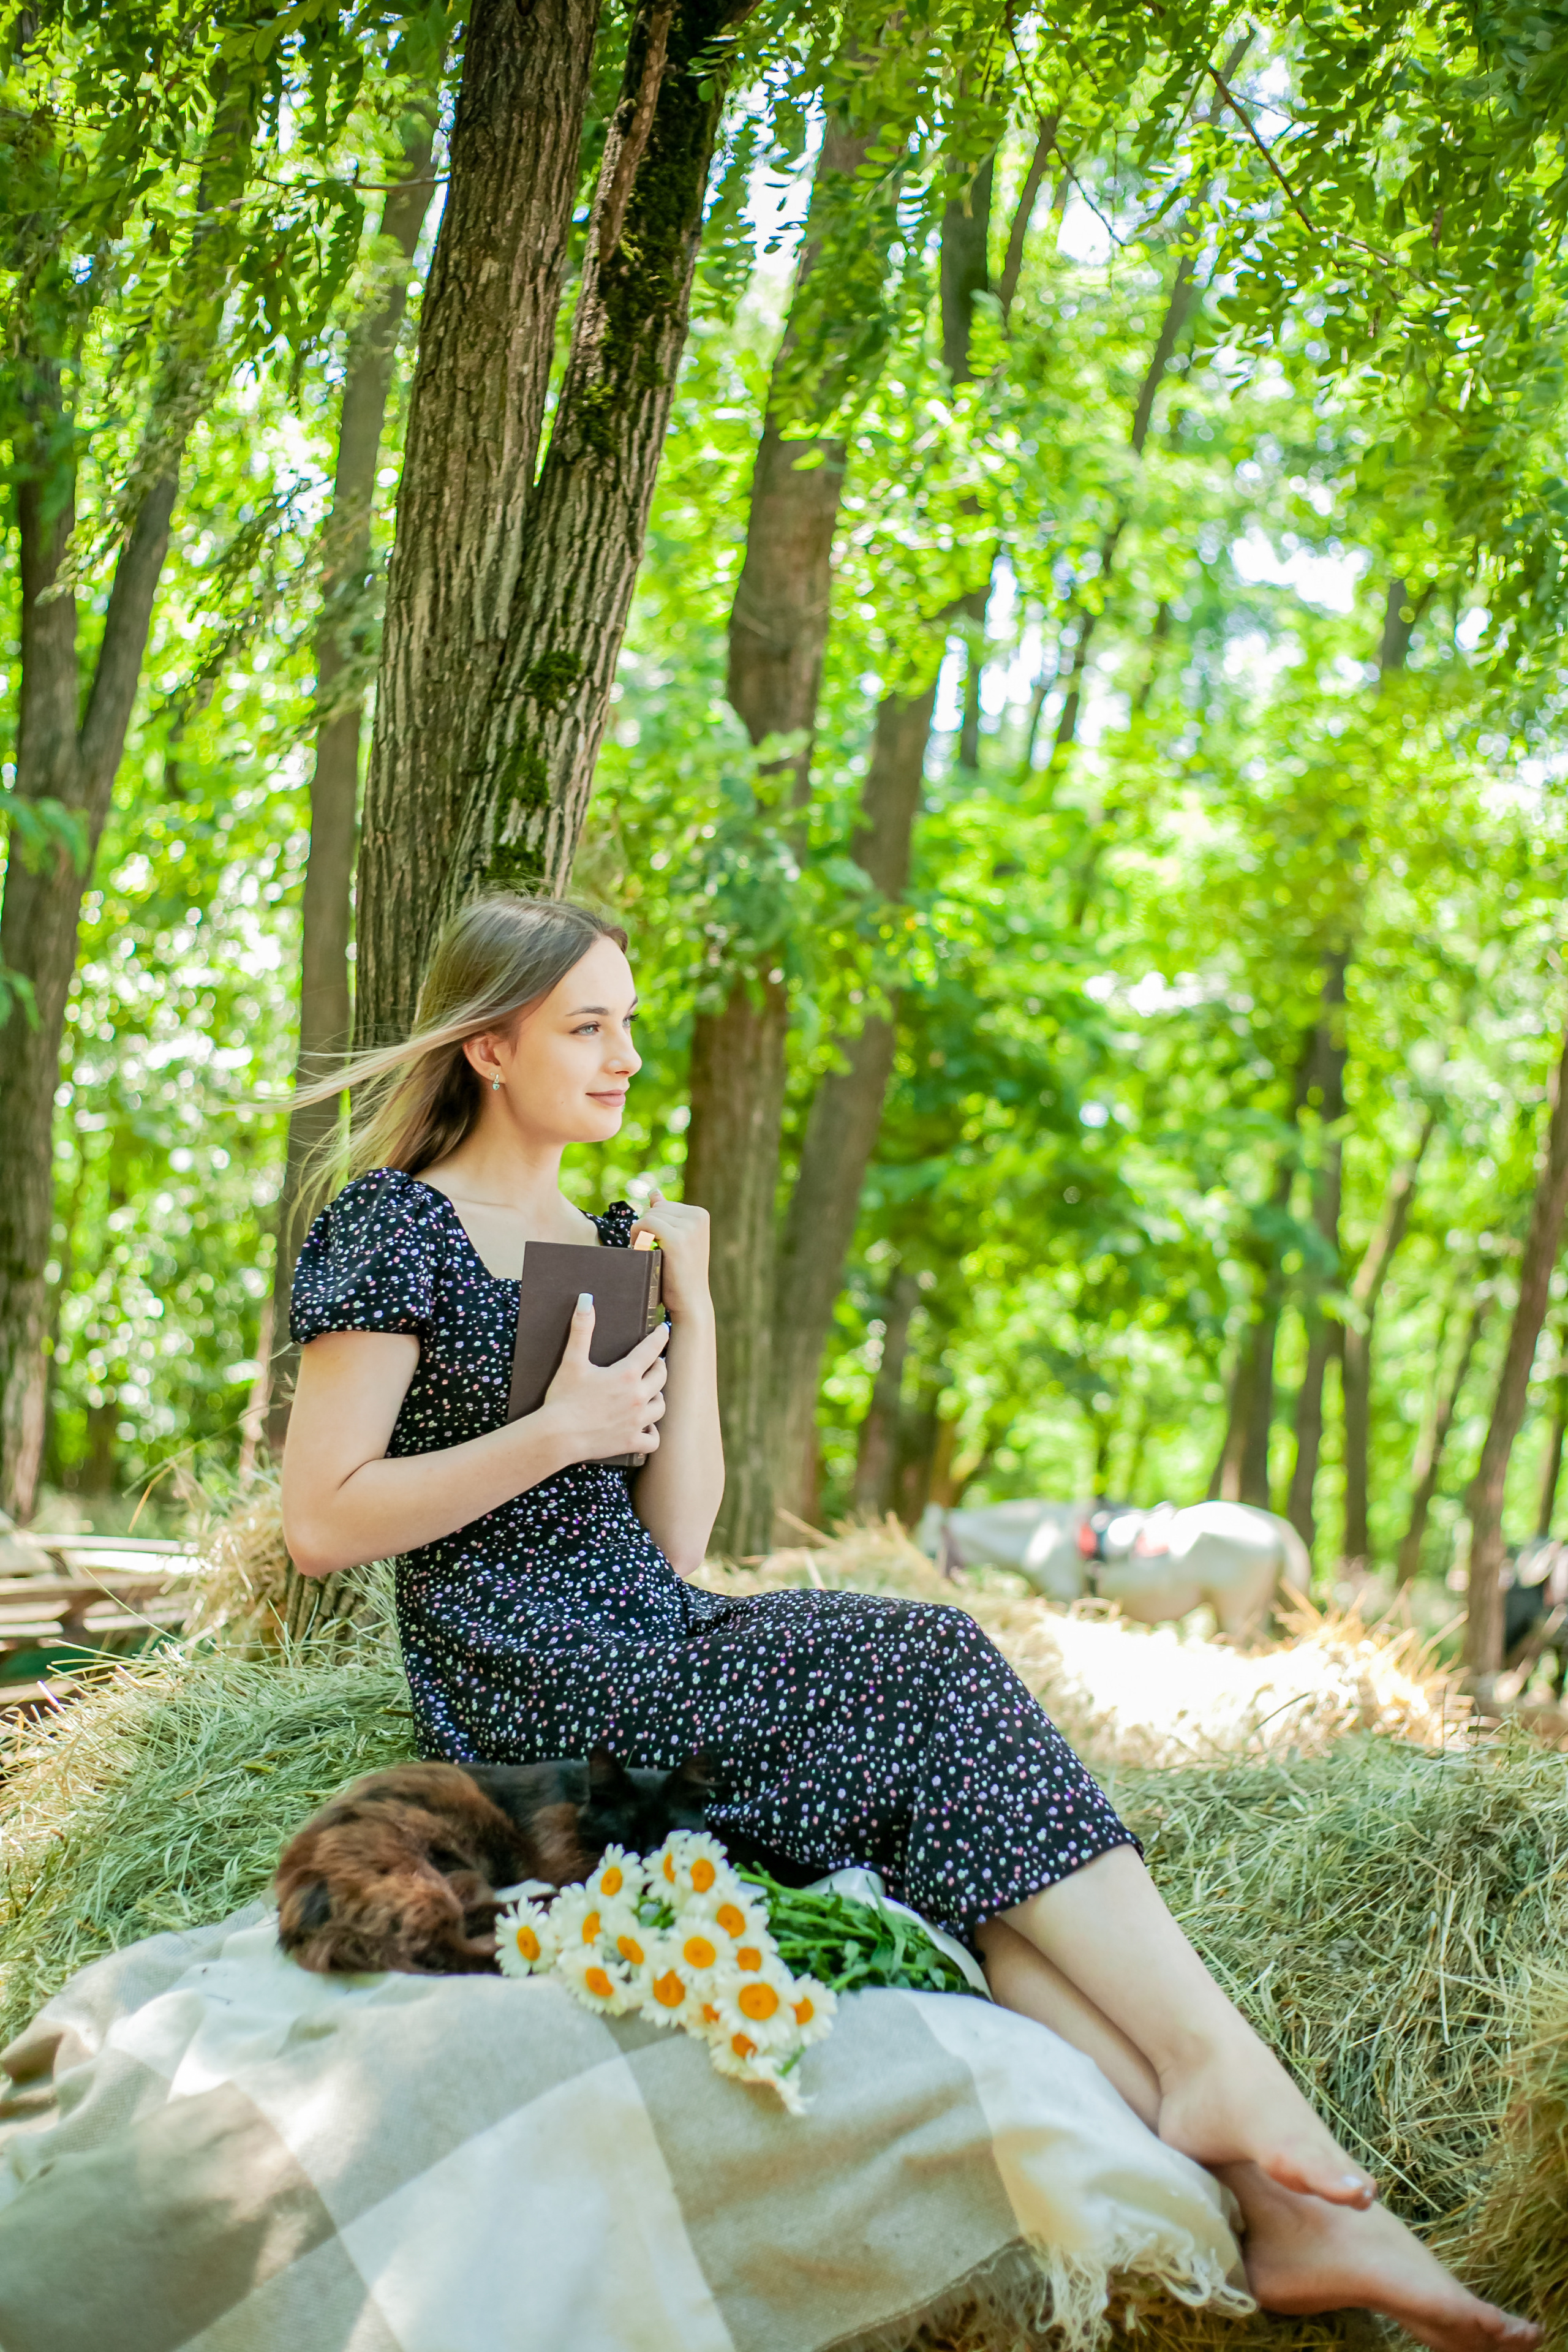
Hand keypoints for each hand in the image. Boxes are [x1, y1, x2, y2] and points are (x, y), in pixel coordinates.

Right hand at [541, 1296, 668, 1460]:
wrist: (557, 1436)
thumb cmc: (563, 1399)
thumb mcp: (572, 1361)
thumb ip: (581, 1330)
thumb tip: (586, 1300)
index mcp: (626, 1374)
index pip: (652, 1349)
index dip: (660, 1337)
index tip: (663, 1330)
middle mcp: (637, 1397)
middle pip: (661, 1376)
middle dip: (659, 1367)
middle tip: (653, 1364)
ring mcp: (636, 1421)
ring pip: (661, 1406)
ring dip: (657, 1397)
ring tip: (650, 1393)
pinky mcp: (631, 1441)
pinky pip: (653, 1439)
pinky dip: (652, 1432)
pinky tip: (646, 1427)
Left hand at [629, 1187, 710, 1322]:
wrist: (690, 1301)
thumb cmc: (679, 1273)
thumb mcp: (675, 1239)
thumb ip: (666, 1214)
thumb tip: (654, 1193)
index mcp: (700, 1214)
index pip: (662, 1206)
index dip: (653, 1225)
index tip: (658, 1245)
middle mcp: (698, 1217)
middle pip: (655, 1209)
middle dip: (647, 1228)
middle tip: (651, 1251)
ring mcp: (689, 1227)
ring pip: (649, 1216)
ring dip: (641, 1234)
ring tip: (650, 1253)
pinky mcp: (677, 1239)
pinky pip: (646, 1223)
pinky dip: (637, 1235)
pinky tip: (641, 1249)